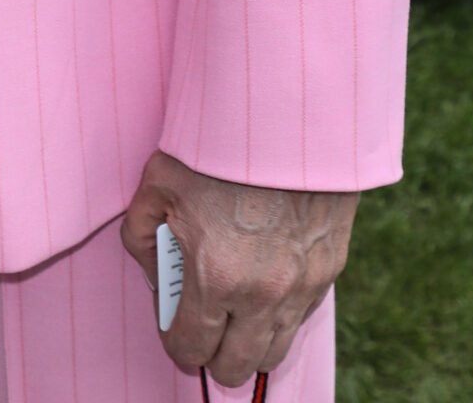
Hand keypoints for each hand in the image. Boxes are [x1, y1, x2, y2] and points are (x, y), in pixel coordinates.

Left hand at [122, 149, 357, 387]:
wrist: (285, 106)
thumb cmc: (217, 140)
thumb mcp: (157, 181)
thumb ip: (142, 235)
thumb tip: (154, 273)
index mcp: (215, 277)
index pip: (191, 349)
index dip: (176, 343)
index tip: (174, 327)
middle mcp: (263, 294)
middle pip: (236, 368)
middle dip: (213, 353)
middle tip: (203, 321)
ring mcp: (302, 284)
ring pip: (275, 351)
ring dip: (250, 340)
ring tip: (235, 307)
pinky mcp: (330, 267)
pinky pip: (303, 316)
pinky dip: (282, 312)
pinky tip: (267, 280)